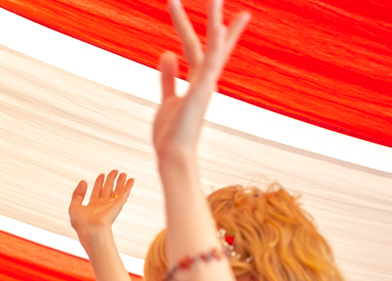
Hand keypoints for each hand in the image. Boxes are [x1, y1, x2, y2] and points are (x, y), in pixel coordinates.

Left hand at [69, 170, 134, 240]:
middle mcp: (102, 205)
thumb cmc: (82, 224)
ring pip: (117, 190)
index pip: (97, 191)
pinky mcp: (118, 205)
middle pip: (107, 189)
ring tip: (122, 173)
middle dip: (110, 180)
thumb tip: (83, 181)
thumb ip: (77, 194)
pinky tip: (131, 179)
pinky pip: (124, 193)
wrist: (91, 231)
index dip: (99, 182)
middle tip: (114, 171)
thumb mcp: (74, 207)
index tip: (101, 175)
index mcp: (92, 206)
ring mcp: (111, 205)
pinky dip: (128, 186)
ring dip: (120, 182)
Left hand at [153, 0, 248, 172]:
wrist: (173, 156)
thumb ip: (168, 77)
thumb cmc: (171, 134)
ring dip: (214, 22)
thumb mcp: (167, 100)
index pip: (205, 50)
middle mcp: (205, 81)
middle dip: (215, 19)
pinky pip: (208, 62)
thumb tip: (167, 52)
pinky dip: (213, 44)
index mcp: (198, 82)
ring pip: (212, 48)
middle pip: (209, 44)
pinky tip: (217, 25)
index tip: (224, 14)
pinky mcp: (200, 91)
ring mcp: (205, 85)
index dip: (214, 31)